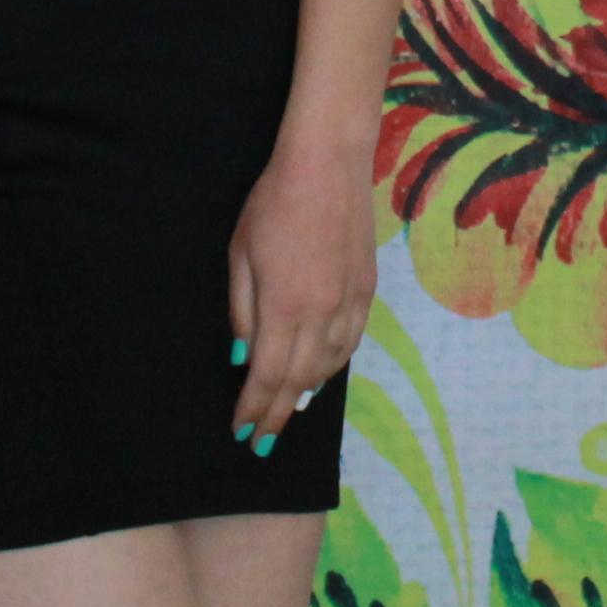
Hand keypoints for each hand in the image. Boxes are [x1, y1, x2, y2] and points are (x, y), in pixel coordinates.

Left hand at [224, 132, 374, 455]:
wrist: (328, 164)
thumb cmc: (273, 202)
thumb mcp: (240, 254)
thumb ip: (242, 309)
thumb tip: (242, 355)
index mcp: (284, 307)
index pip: (266, 375)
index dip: (254, 409)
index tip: (242, 433)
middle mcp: (321, 314)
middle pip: (299, 381)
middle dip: (278, 415)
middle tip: (263, 442)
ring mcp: (349, 303)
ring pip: (329, 366)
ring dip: (307, 393)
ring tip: (289, 412)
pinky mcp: (366, 289)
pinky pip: (350, 342)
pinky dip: (334, 366)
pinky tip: (323, 374)